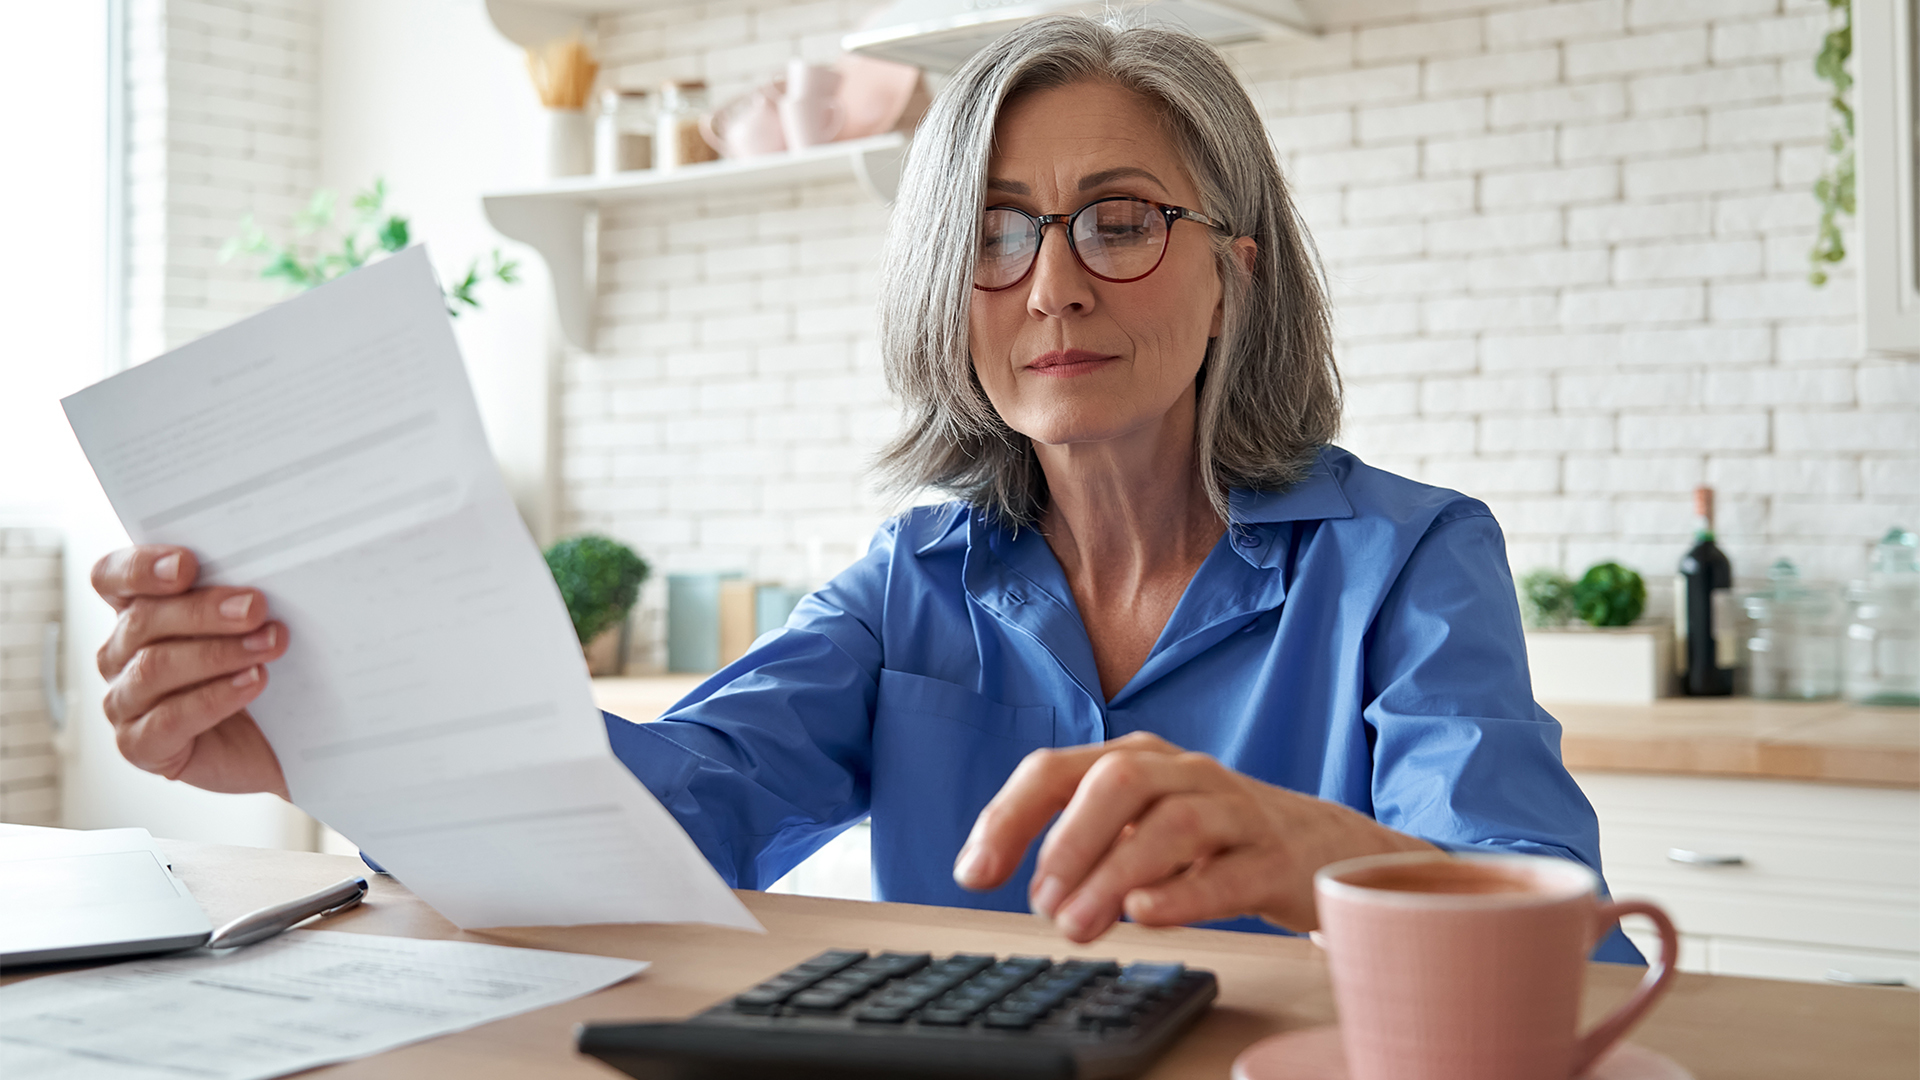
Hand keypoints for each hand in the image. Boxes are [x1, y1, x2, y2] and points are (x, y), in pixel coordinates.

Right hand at [92, 545, 290, 798]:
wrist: (273, 744)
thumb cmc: (256, 674)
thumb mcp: (247, 628)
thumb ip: (235, 599)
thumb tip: (255, 582)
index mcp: (136, 613)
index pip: (112, 578)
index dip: (141, 567)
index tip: (187, 564)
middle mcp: (119, 655)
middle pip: (143, 620)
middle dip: (204, 611)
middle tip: (255, 607)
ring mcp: (123, 702)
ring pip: (154, 668)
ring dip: (217, 653)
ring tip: (268, 645)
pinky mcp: (140, 746)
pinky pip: (168, 719)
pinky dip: (215, 698)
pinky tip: (252, 682)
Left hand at [951, 731, 1432, 941]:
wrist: (1322, 847)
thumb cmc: (1214, 838)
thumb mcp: (1139, 825)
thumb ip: (1080, 844)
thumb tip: (1020, 882)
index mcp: (1137, 760)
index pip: (1057, 769)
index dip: (1008, 817)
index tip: (973, 873)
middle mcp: (1183, 773)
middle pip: (1118, 780)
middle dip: (1069, 840)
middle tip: (1040, 904)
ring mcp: (1234, 811)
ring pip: (1174, 824)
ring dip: (1116, 874)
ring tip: (1079, 925)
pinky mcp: (1275, 859)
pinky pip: (1230, 870)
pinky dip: (1184, 892)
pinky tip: (1146, 914)